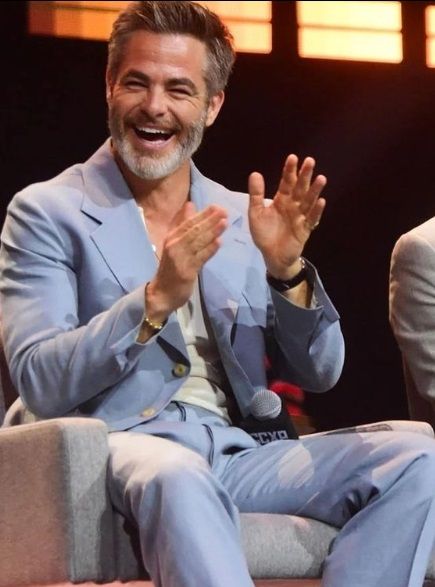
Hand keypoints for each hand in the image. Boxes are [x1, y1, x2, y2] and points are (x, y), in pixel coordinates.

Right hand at [146, 202, 227, 320]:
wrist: (162, 293)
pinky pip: (200, 258)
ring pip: (198, 242)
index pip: (188, 223)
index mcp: (171, 238)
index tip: (216, 206)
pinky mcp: (186, 272)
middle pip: (194, 230)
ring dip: (212, 232)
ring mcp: (180, 259)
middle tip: (224, 211)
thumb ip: (183, 225)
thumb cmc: (171, 267)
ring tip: (225, 223)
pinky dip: (210, 249)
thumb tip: (191, 205)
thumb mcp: (174, 244)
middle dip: (210, 220)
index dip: (202, 214)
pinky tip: (219, 242)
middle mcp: (174, 246)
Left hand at [248, 154, 325, 278]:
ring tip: (321, 178)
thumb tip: (255, 173)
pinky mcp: (305, 229)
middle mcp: (293, 205)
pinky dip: (316, 211)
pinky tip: (321, 201)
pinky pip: (312, 219)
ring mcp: (300, 217)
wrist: (272, 256)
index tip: (293, 157)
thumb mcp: (256, 213)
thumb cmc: (265, 234)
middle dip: (305, 175)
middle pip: (300, 188)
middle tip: (310, 161)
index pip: (287, 182)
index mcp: (281, 200)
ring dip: (315, 190)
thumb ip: (256, 195)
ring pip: (309, 201)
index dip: (289, 170)